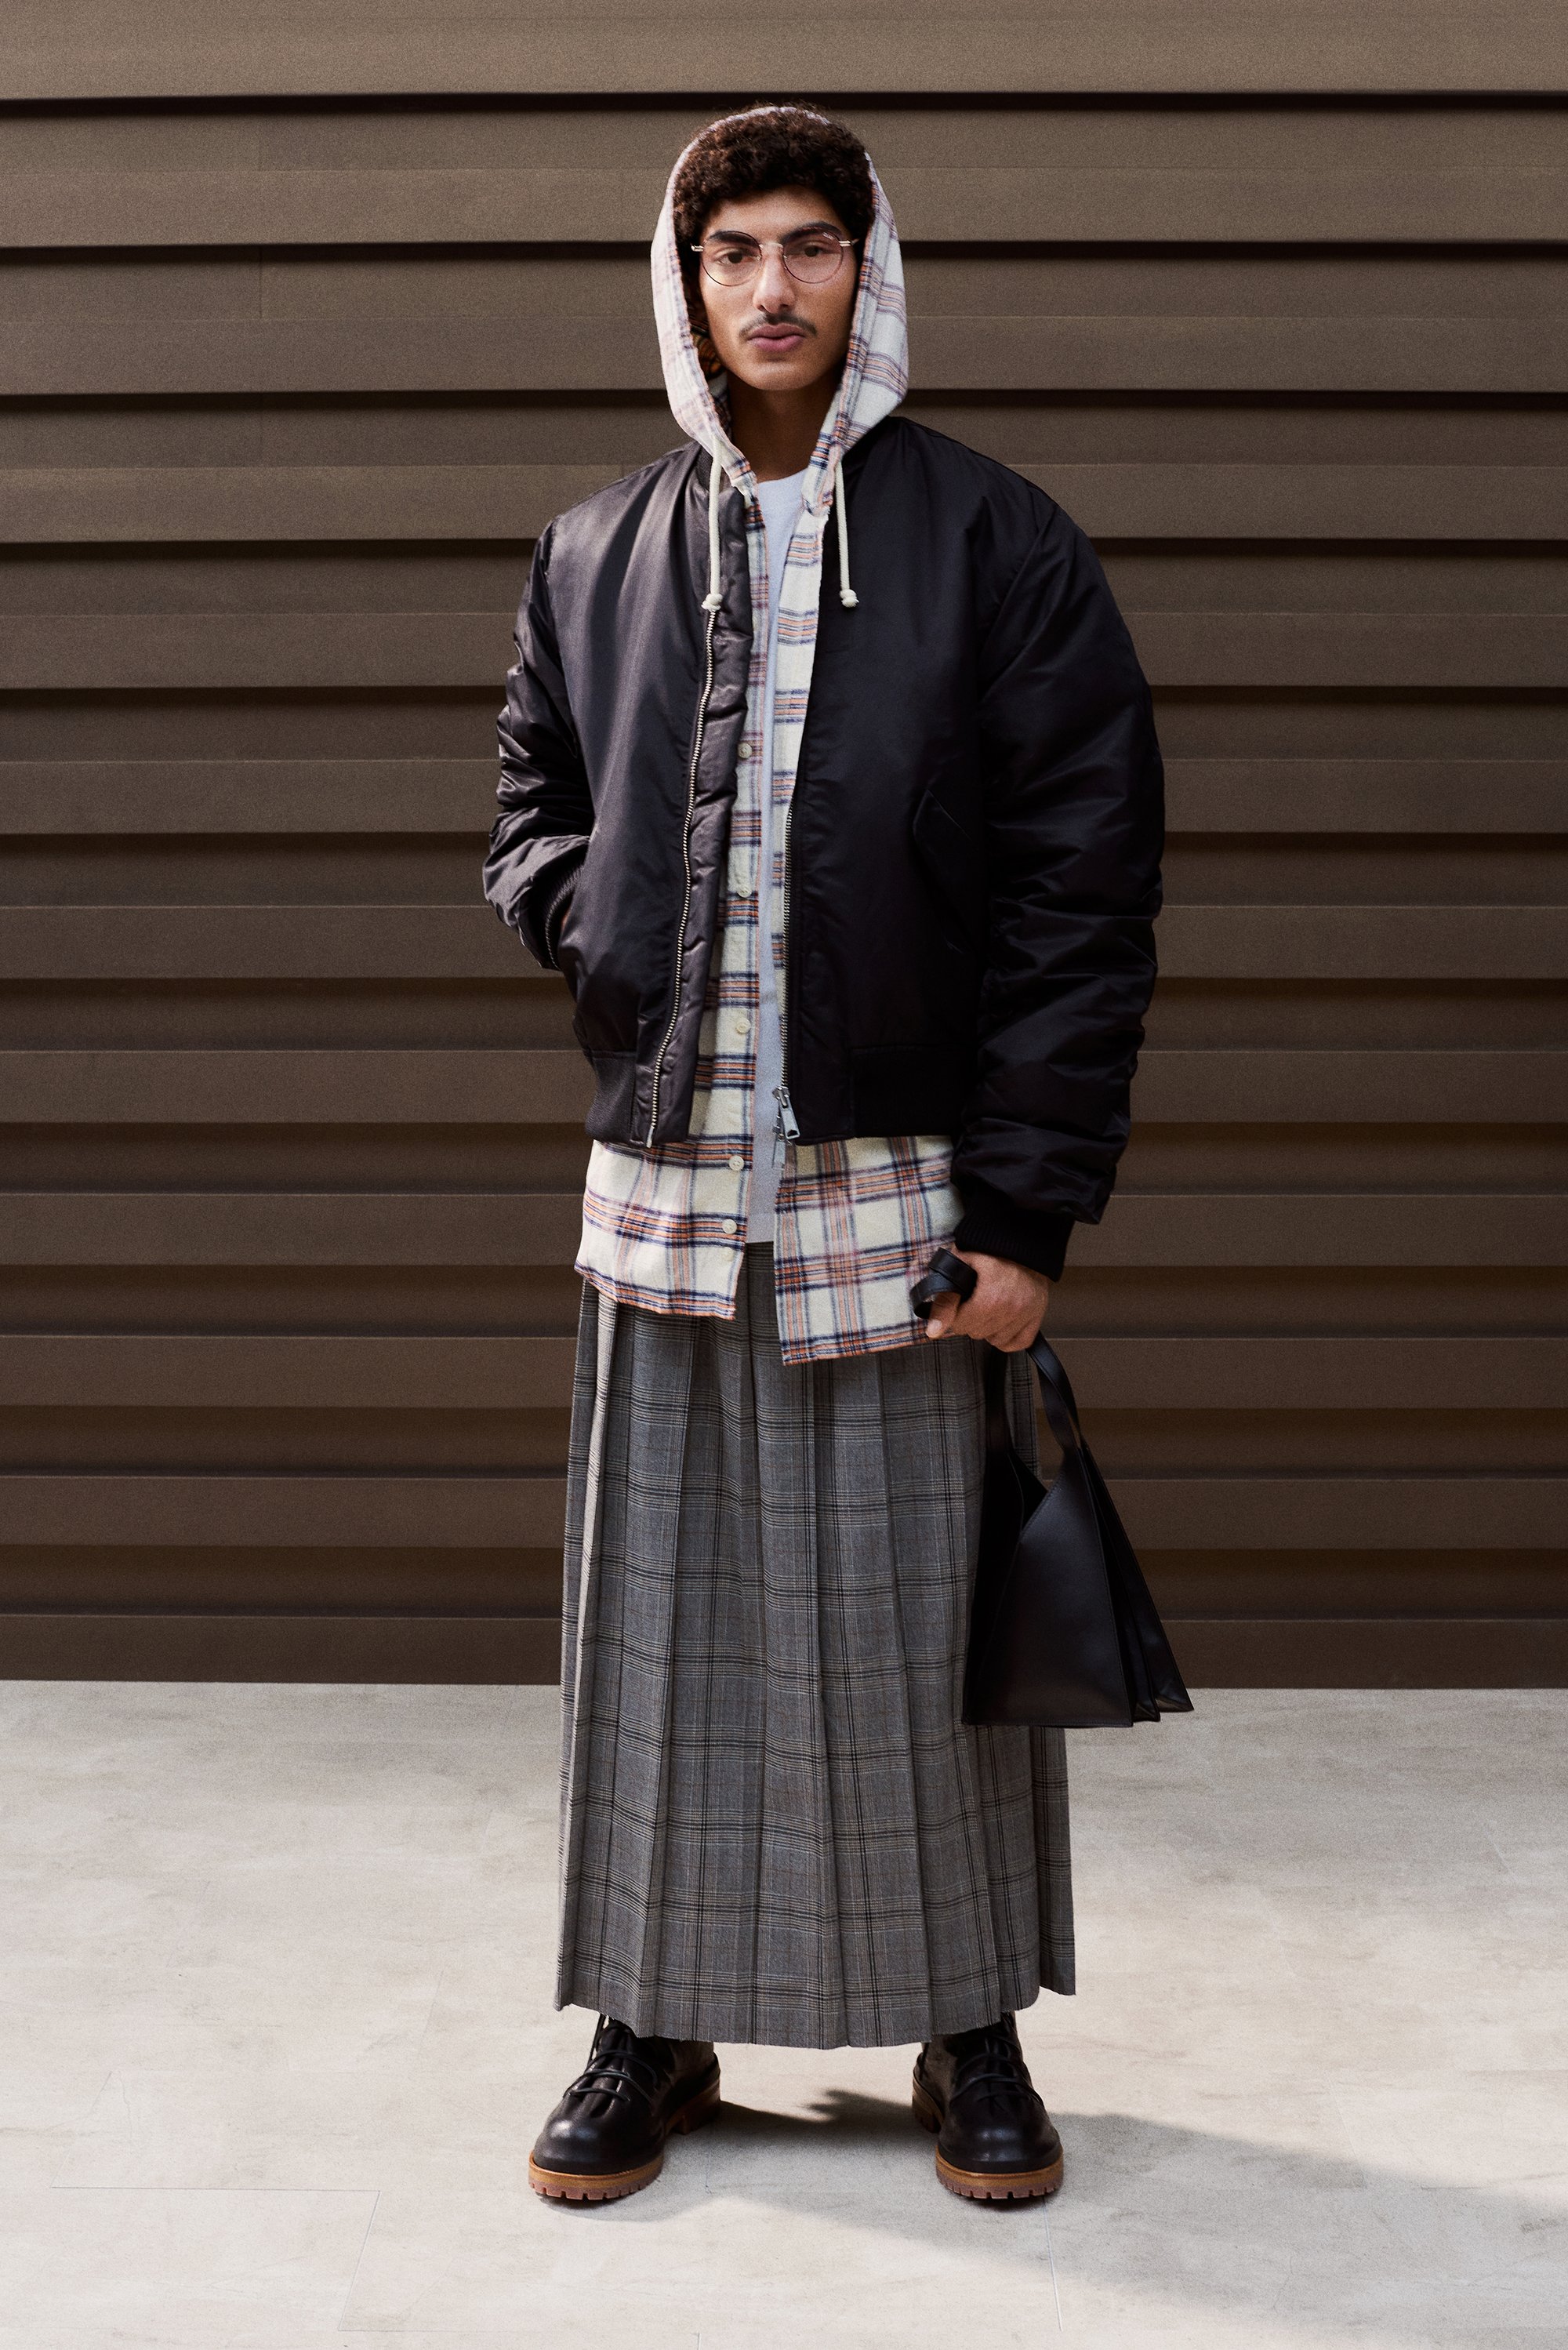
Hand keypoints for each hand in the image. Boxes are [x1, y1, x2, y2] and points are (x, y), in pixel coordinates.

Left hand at [922, 1248, 1049, 1351]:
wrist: (1022, 1241)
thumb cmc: (990, 1249)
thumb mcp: (960, 1263)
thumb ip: (945, 1298)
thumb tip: (933, 1331)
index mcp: (990, 1298)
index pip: (960, 1325)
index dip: (954, 1313)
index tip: (958, 1301)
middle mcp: (1011, 1310)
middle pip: (976, 1333)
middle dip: (969, 1319)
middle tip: (973, 1301)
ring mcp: (1026, 1315)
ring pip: (995, 1340)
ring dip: (988, 1328)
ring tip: (988, 1308)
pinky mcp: (1037, 1316)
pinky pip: (1018, 1343)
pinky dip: (1007, 1337)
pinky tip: (1001, 1322)